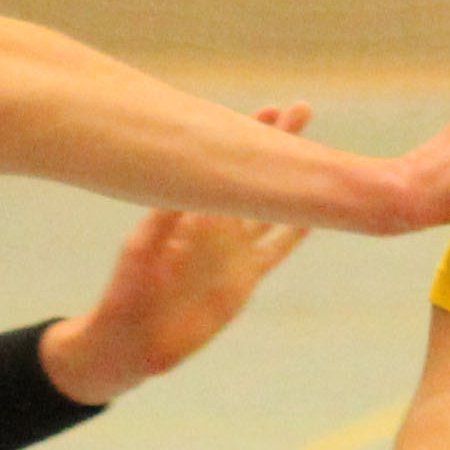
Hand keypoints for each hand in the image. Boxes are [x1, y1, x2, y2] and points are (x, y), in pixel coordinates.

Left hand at [42, 104, 313, 399]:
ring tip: (322, 153)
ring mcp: (233, 248)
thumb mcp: (141, 249)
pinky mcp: (246, 277)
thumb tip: (190, 178)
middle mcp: (215, 221)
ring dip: (296, 180)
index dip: (247, 134)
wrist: (135, 340)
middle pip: (255, 174)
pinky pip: (278, 247)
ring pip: (274, 205)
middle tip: (303, 109)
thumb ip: (167, 218)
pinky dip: (297, 229)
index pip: (224, 161)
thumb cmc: (127, 290)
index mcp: (190, 207)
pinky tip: (320, 212)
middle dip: (279, 142)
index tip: (270, 109)